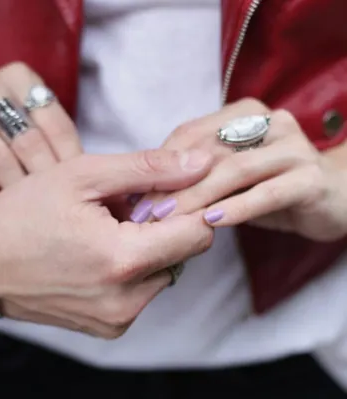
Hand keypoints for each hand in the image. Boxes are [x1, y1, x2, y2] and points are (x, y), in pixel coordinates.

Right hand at [0, 62, 81, 202]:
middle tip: (60, 210)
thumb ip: (53, 137)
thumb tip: (88, 178)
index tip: (80, 190)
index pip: (55, 122)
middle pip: (27, 141)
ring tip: (33, 217)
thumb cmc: (0, 120)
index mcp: (19, 76)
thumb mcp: (27, 114)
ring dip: (17, 192)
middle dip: (46, 181)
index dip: (70, 160)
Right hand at [0, 149, 212, 337]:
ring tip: (102, 234)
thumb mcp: (81, 176)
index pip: (199, 233)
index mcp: (124, 260)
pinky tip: (95, 257)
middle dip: (163, 227)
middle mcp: (127, 300)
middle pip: (183, 255)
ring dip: (146, 250)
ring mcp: (118, 320)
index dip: (189, 206)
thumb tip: (203, 163)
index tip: (161, 193)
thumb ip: (148, 169)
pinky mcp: (109, 329)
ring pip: (164, 273)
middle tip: (120, 211)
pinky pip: (140, 293)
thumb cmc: (22, 215)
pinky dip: (129, 272)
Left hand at [142, 98, 346, 241]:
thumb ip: (195, 176)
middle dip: (170, 184)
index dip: (158, 165)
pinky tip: (212, 222)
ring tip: (168, 218)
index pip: (190, 135)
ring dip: (196, 197)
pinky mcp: (310, 178)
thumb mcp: (228, 178)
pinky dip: (238, 207)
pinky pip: (269, 193)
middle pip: (208, 153)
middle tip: (142, 212)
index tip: (133, 195)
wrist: (333, 198)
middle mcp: (269, 123)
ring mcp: (293, 148)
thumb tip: (142, 194)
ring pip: (235, 170)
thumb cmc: (269, 187)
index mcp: (244, 115)